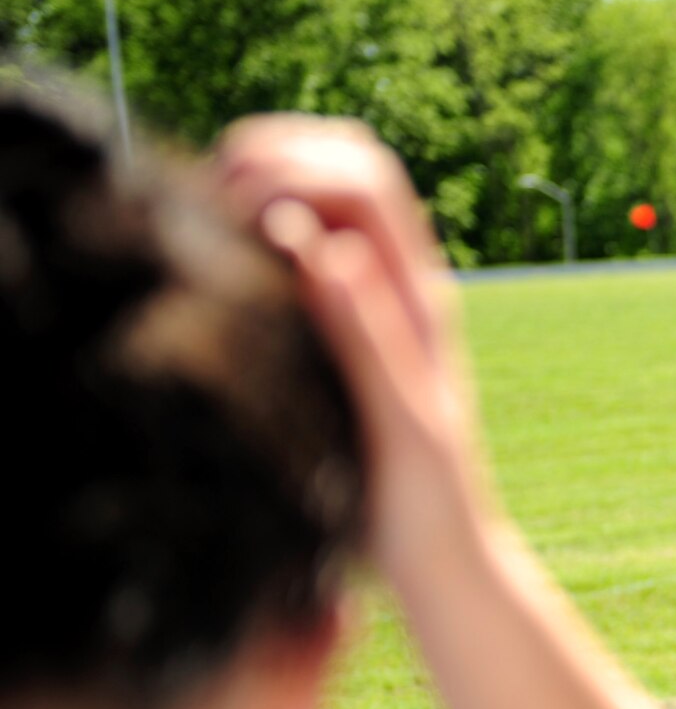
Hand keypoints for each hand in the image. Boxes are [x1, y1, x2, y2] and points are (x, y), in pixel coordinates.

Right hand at [212, 115, 481, 587]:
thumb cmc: (425, 500)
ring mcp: (369, 305)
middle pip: (345, 167)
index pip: (367, 179)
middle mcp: (398, 287)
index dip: (297, 163)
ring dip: (263, 183)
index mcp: (419, 295)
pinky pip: (298, 253)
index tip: (234, 199)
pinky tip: (211, 260)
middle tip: (209, 194)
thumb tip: (326, 248)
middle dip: (275, 155)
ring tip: (203, 215)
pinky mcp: (339, 333)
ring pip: (322, 204)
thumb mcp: (399, 421)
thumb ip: (366, 338)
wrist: (439, 553)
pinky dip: (253, 231)